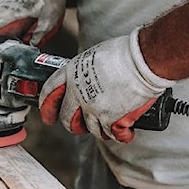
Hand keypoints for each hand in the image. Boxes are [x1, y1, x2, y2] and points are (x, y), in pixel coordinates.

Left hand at [39, 29, 168, 141]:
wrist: (142, 62)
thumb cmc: (124, 54)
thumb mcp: (93, 56)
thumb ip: (85, 71)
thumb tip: (88, 78)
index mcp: (71, 73)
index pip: (49, 92)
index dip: (46, 106)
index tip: (47, 115)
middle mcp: (78, 92)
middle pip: (66, 117)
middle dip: (71, 124)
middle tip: (76, 127)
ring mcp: (93, 108)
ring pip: (89, 128)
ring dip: (98, 130)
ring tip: (107, 127)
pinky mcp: (110, 119)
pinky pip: (111, 134)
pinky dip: (119, 135)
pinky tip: (124, 131)